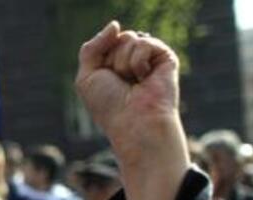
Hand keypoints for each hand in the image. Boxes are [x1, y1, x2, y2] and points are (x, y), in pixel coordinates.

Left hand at [75, 22, 187, 199]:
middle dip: (112, 61)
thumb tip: (115, 24)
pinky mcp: (165, 58)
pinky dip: (138, 62)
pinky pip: (144, 42)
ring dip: (123, 64)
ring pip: (129, 38)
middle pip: (116, 38)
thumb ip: (92, 48)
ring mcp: (149, 58)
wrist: (133, 122)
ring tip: (133, 82)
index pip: (104, 41)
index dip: (100, 58)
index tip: (106, 81)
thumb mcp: (87, 76)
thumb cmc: (109, 106)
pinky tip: (145, 78)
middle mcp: (132, 60)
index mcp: (114, 64)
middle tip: (120, 83)